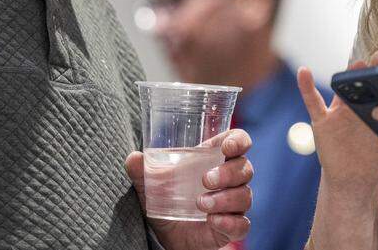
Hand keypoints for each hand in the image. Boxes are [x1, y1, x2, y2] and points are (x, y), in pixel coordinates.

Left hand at [125, 129, 252, 249]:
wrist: (169, 236)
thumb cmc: (167, 201)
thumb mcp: (152, 186)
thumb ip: (143, 171)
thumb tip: (133, 158)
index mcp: (216, 160)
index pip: (239, 142)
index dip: (239, 141)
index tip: (228, 147)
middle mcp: (230, 181)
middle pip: (245, 168)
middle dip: (228, 173)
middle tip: (206, 180)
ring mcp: (234, 205)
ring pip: (244, 195)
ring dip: (225, 198)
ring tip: (201, 204)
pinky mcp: (232, 227)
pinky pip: (241, 224)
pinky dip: (229, 221)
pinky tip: (212, 220)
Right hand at [297, 49, 377, 189]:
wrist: (355, 179)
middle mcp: (361, 102)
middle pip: (366, 77)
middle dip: (374, 67)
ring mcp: (342, 109)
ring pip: (344, 87)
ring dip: (349, 74)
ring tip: (357, 65)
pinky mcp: (324, 121)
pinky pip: (313, 101)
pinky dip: (306, 86)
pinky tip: (304, 71)